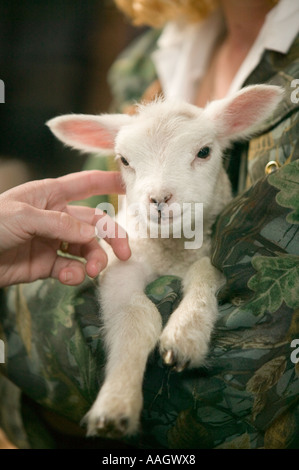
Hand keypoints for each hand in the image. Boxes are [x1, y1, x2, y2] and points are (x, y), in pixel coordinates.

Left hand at [0, 170, 130, 286]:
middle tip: (124, 253)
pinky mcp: (47, 265)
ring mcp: (53, 242)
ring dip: (94, 260)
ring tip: (93, 271)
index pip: (86, 184)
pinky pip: (70, 268)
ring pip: (86, 249)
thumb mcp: (22, 216)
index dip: (109, 182)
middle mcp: (56, 217)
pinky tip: (72, 277)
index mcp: (50, 195)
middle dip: (112, 237)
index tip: (131, 185)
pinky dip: (75, 274)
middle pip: (94, 224)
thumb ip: (60, 224)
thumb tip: (93, 236)